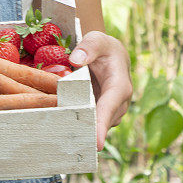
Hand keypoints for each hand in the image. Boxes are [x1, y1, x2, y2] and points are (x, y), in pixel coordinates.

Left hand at [69, 31, 132, 150]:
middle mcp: (118, 103)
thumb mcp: (97, 39)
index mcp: (120, 86)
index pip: (109, 108)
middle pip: (101, 122)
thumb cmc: (104, 47)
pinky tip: (62, 127)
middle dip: (87, 132)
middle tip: (68, 142)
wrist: (110, 54)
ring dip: (81, 130)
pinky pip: (90, 122)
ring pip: (95, 125)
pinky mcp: (100, 113)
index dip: (102, 125)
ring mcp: (110, 111)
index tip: (97, 143)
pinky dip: (78, 124)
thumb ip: (88, 47)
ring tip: (62, 137)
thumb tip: (75, 61)